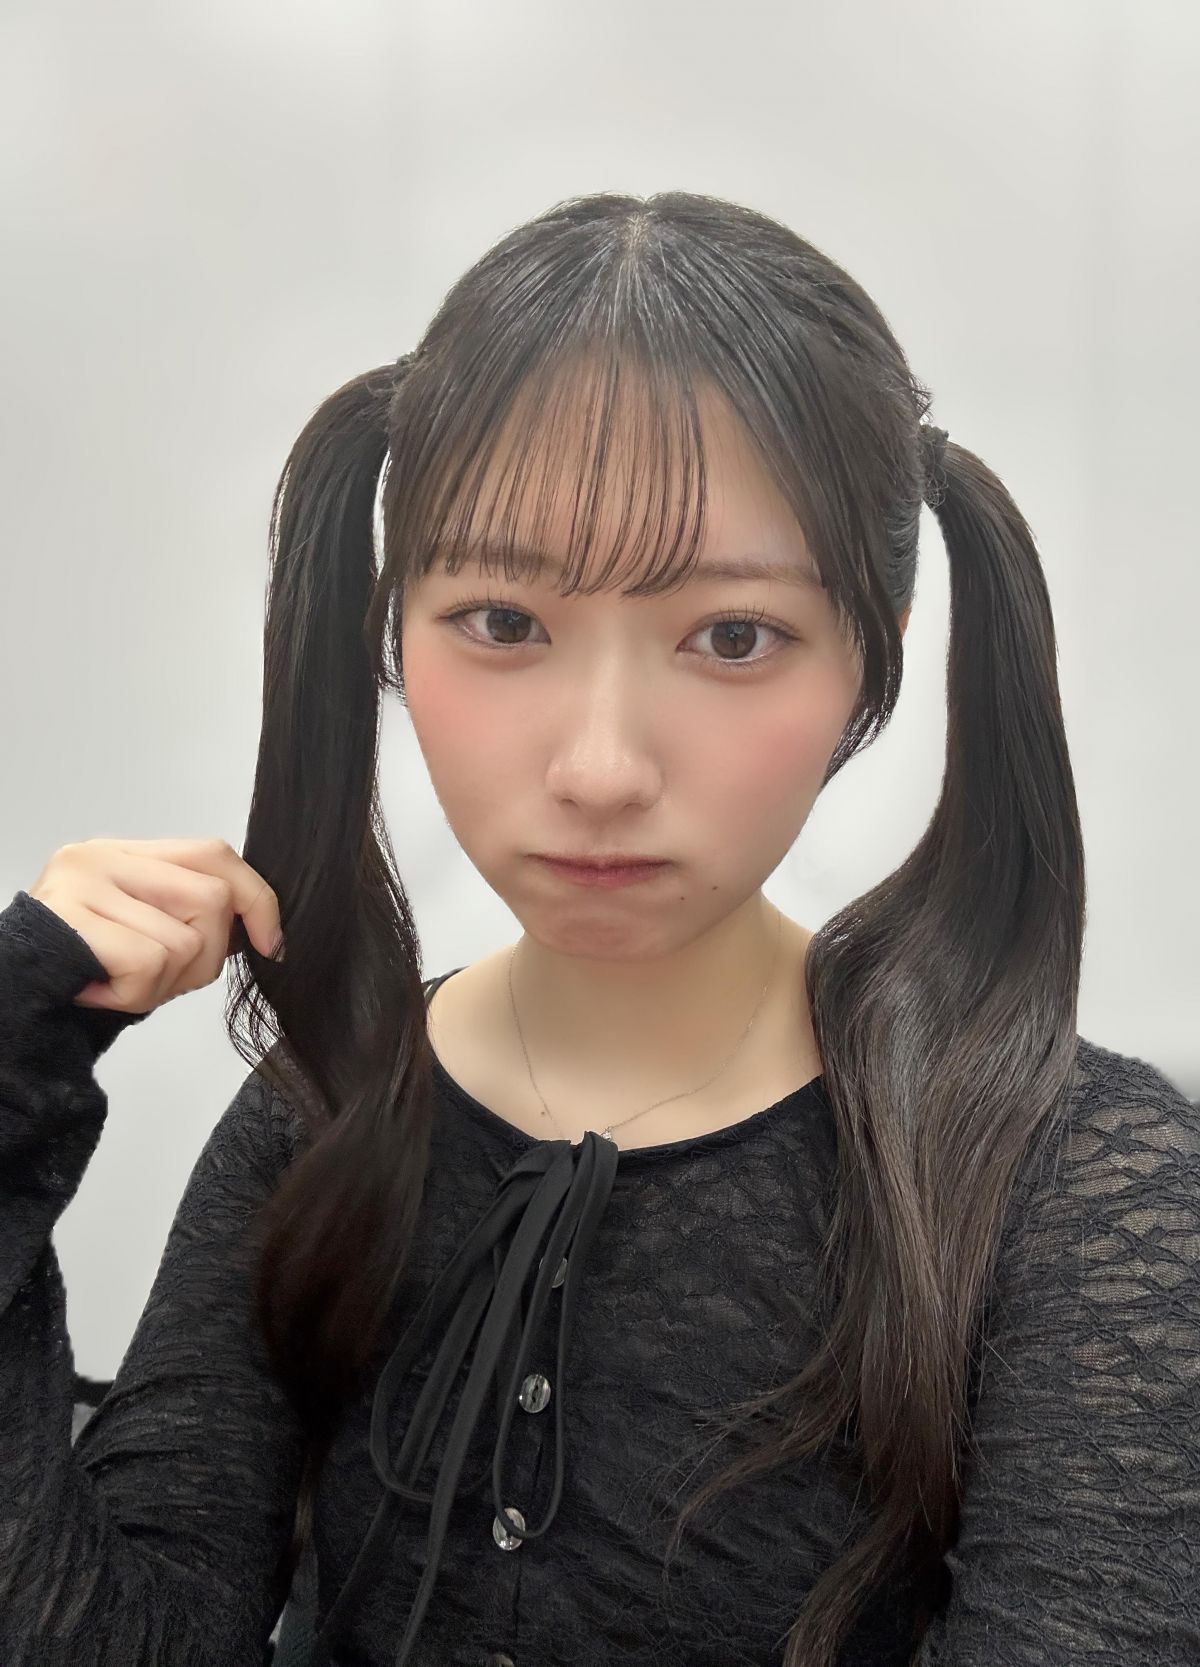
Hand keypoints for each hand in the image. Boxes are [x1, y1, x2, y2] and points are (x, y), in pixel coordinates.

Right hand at [28, 837, 283, 1012]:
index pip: (214, 853)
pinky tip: (98, 992)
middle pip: (212, 898)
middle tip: (158, 980)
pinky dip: (132, 995)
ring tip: (117, 984)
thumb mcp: (142, 932)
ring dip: (161, 986)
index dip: (256, 898)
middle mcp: (101, 857)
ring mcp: (82, 883)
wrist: (10, 1001)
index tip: (271, 943)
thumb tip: (260, 929)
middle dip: (204, 958)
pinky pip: (147, 963)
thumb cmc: (82, 973)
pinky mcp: (68, 917)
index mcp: (124, 854)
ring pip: (184, 940)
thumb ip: (188, 914)